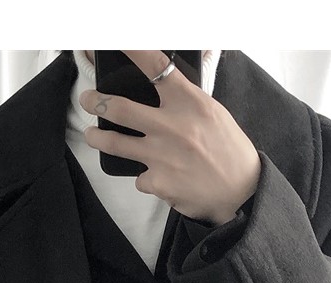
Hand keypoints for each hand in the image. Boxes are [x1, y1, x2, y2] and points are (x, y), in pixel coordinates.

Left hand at [78, 50, 260, 225]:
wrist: (241, 192)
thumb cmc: (230, 151)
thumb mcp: (214, 114)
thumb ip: (186, 100)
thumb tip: (165, 84)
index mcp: (190, 102)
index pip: (156, 66)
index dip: (131, 50)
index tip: (116, 41)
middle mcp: (172, 126)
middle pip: (119, 108)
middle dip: (96, 102)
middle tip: (89, 100)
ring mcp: (162, 156)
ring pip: (115, 143)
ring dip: (97, 138)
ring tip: (92, 135)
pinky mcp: (158, 183)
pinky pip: (139, 177)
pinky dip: (145, 177)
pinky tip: (158, 177)